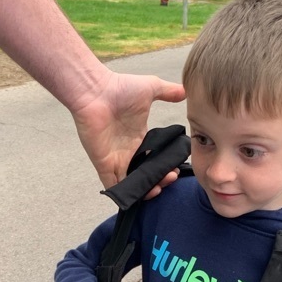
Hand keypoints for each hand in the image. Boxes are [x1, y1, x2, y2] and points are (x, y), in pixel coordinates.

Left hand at [69, 70, 184, 190]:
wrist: (95, 91)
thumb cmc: (119, 88)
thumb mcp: (151, 87)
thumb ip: (168, 91)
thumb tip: (185, 92)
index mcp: (139, 138)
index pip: (154, 160)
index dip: (166, 166)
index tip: (178, 166)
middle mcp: (127, 152)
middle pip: (145, 175)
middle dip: (160, 180)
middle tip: (171, 177)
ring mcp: (115, 160)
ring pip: (132, 184)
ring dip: (146, 190)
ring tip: (160, 187)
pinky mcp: (104, 165)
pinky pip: (115, 187)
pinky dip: (127, 194)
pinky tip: (143, 193)